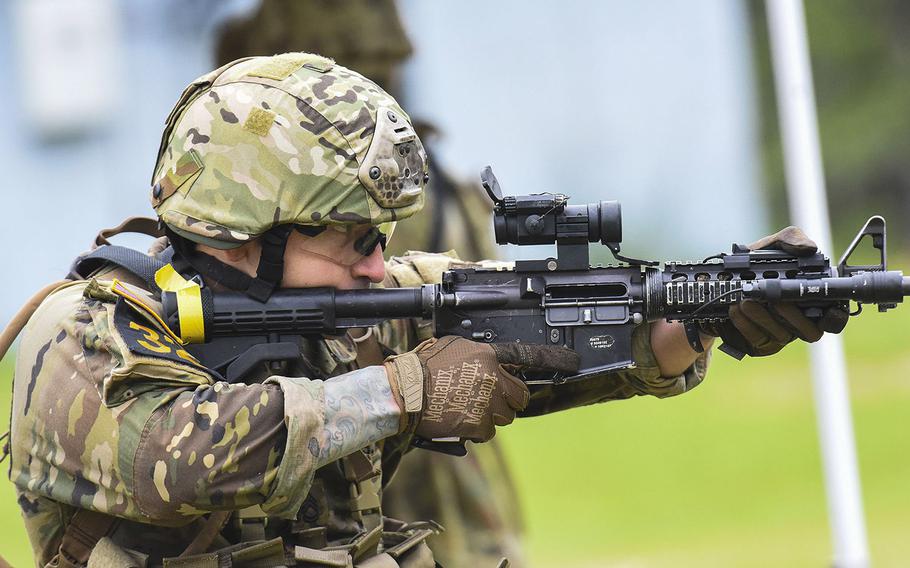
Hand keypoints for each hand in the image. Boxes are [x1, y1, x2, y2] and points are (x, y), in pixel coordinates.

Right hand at [384, 337, 578, 441]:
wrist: (405, 393)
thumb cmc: (422, 368)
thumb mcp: (452, 346)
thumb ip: (478, 353)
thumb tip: (490, 360)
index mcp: (488, 356)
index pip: (526, 356)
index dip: (552, 359)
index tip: (571, 361)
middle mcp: (493, 377)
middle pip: (520, 395)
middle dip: (508, 398)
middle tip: (488, 397)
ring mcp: (488, 402)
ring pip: (505, 415)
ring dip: (491, 414)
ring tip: (466, 407)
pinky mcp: (479, 424)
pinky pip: (488, 431)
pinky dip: (477, 429)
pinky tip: (459, 419)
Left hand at [700, 226, 848, 356]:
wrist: (720, 281)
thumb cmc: (755, 263)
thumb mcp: (771, 245)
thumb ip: (791, 239)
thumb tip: (809, 248)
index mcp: (811, 299)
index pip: (834, 318)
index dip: (835, 318)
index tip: (827, 310)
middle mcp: (800, 321)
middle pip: (810, 332)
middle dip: (791, 314)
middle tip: (771, 298)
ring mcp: (780, 334)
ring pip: (782, 336)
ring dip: (762, 316)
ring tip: (744, 299)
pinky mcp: (757, 343)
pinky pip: (757, 340)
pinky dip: (745, 324)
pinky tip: (735, 309)